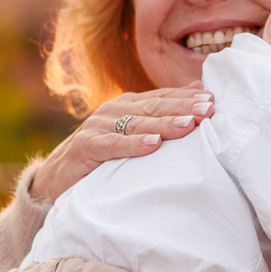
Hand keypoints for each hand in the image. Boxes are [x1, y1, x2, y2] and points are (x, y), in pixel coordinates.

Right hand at [30, 87, 213, 200]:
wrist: (56, 180)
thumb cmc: (103, 159)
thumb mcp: (133, 135)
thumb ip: (162, 114)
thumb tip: (201, 91)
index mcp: (129, 105)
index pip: (164, 97)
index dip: (188, 98)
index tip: (214, 101)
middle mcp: (114, 110)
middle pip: (155, 107)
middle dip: (183, 108)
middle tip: (208, 110)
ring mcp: (98, 127)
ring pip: (137, 123)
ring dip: (164, 124)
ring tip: (188, 125)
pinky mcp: (85, 147)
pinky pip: (113, 146)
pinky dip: (133, 144)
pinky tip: (153, 145)